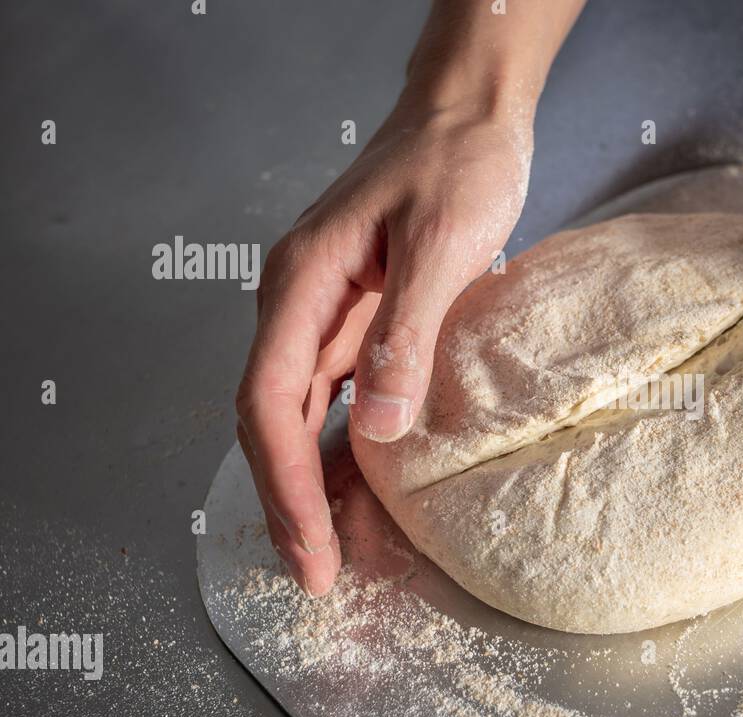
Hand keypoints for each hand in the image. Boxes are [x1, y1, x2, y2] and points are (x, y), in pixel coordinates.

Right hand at [235, 99, 531, 595]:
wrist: (468, 114)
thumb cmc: (456, 161)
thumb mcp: (441, 245)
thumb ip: (407, 335)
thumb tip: (382, 428)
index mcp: (302, 283)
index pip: (271, 402)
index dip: (287, 483)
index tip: (311, 548)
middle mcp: (300, 302)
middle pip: (274, 418)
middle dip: (293, 500)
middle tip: (319, 573)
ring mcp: (327, 310)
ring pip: (302, 413)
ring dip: (315, 481)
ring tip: (338, 548)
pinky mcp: (360, 315)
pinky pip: (338, 394)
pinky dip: (345, 445)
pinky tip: (364, 483)